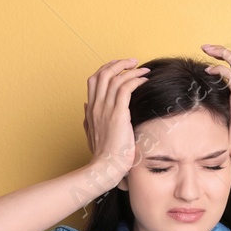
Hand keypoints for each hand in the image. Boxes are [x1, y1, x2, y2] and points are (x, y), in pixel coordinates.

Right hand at [84, 59, 148, 189]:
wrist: (105, 168)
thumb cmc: (103, 155)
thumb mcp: (91, 133)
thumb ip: (88, 118)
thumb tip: (85, 105)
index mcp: (90, 109)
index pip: (94, 79)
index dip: (107, 69)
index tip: (121, 67)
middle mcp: (96, 106)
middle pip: (103, 73)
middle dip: (119, 63)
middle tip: (133, 63)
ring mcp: (105, 109)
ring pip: (115, 77)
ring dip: (131, 70)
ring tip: (144, 70)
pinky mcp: (117, 114)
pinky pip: (125, 88)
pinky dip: (135, 80)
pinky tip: (145, 81)